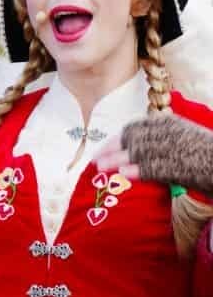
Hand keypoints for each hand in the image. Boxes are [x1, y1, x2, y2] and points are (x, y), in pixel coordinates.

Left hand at [96, 113, 212, 192]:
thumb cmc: (204, 154)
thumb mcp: (179, 138)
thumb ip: (156, 140)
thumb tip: (129, 149)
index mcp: (168, 123)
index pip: (134, 129)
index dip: (115, 140)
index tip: (100, 150)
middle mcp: (169, 132)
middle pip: (132, 138)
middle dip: (111, 149)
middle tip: (95, 161)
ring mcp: (175, 147)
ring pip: (139, 151)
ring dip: (117, 159)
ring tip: (100, 167)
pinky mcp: (182, 164)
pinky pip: (155, 166)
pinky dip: (138, 170)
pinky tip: (124, 173)